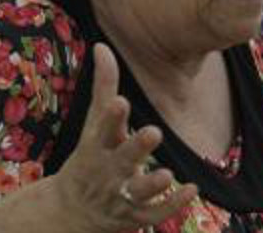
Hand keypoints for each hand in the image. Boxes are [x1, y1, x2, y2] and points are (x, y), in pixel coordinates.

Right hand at [54, 43, 197, 231]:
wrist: (70, 211)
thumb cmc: (90, 157)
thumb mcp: (93, 124)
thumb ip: (103, 87)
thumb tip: (102, 46)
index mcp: (95, 147)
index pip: (101, 130)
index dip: (111, 118)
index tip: (122, 102)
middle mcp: (106, 171)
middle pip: (121, 160)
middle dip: (135, 149)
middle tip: (154, 132)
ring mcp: (119, 196)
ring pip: (136, 192)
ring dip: (152, 184)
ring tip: (167, 173)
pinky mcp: (134, 217)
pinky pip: (155, 214)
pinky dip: (173, 204)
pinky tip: (192, 188)